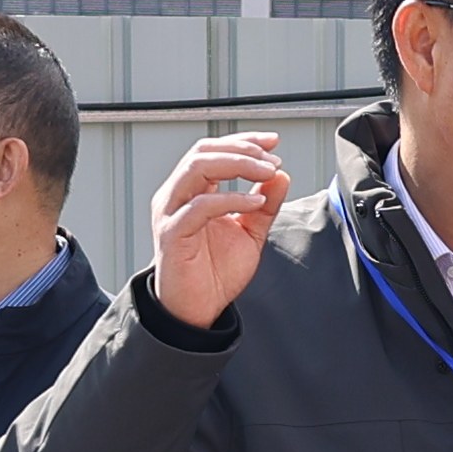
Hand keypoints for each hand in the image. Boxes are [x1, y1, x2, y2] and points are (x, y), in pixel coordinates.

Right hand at [149, 128, 289, 329]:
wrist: (198, 310)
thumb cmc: (215, 273)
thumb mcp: (250, 233)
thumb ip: (265, 205)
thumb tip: (281, 175)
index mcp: (192, 192)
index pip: (212, 150)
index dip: (243, 141)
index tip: (273, 142)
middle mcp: (177, 197)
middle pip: (203, 152)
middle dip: (242, 149)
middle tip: (272, 160)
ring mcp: (171, 213)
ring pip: (197, 168)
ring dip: (237, 164)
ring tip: (266, 173)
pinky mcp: (172, 234)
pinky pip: (200, 206)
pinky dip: (231, 199)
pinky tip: (255, 203)